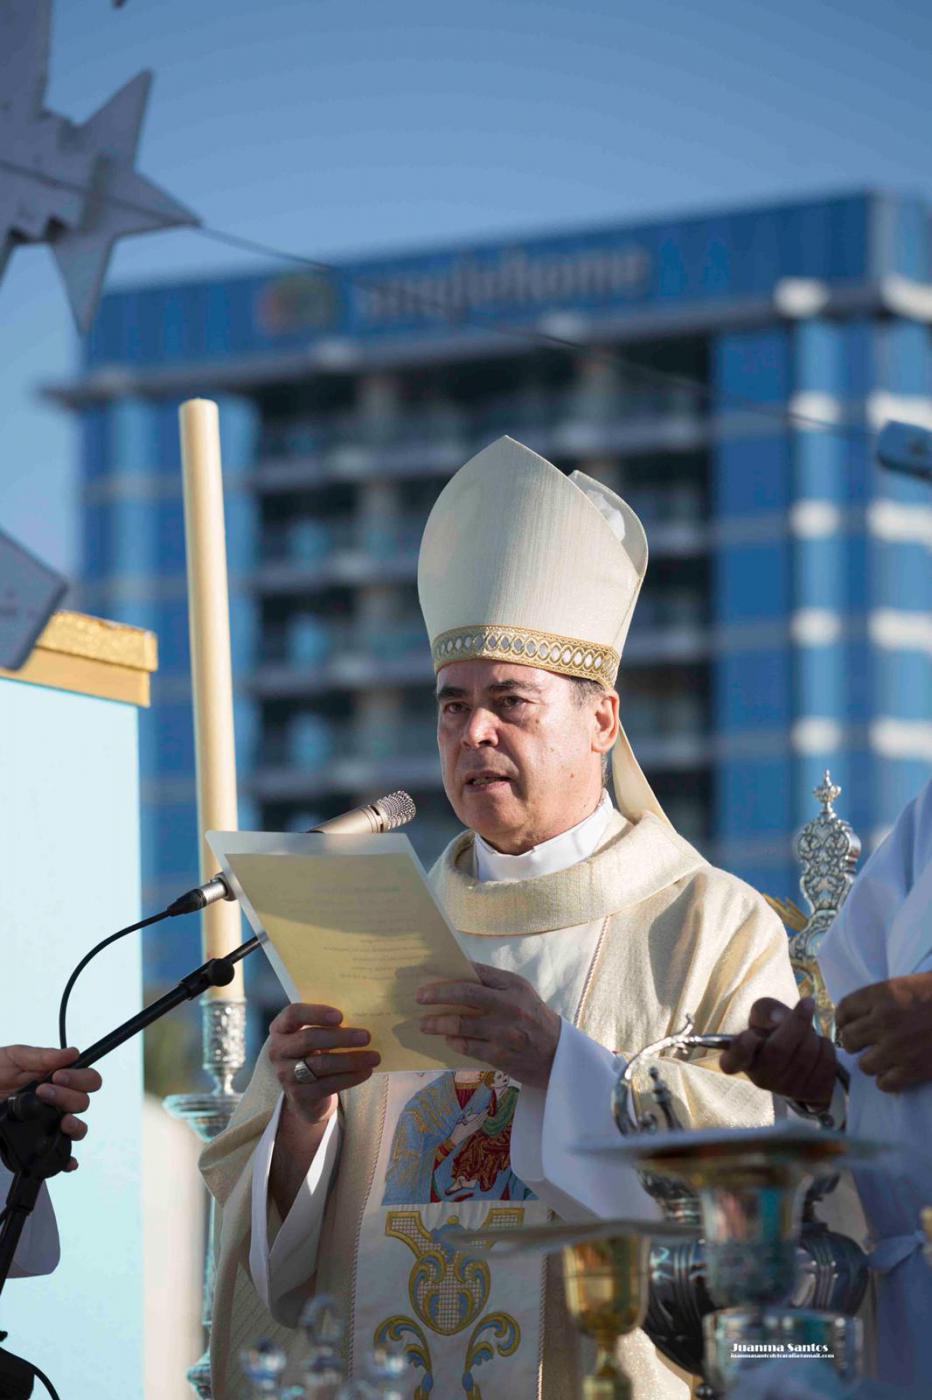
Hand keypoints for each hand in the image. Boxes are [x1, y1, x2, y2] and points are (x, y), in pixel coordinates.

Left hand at [0, 1045, 102, 1170]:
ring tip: (60, 1122)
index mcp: (55, 1079)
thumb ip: (40, 1056)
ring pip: (77, 1129)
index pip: (86, 1079)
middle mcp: (55, 1102)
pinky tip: (67, 1160)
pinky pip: (59, 1156)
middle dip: (68, 1096)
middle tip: (44, 1092)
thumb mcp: (11, 1058)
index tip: (58, 1076)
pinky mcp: (35, 1144)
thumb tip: (72, 1053)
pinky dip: (68, 1160)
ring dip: (74, 1124)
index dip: (79, 1078)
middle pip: (83, 1103)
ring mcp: (47, 1124)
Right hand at [269, 1003, 380, 1126]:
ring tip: (374, 1057)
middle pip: (309, 1039)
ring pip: (321, 1064)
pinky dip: (350, 1077)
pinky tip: (366, 1072)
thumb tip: (362, 1014)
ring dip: (351, 1060)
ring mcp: (285, 1074)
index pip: (293, 1014)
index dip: (316, 1013)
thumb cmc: (314, 1052)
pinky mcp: (298, 1095)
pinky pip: (327, 1085)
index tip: (340, 1016)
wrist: (305, 1092)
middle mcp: (277, 1050)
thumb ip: (329, 1024)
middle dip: (341, 1037)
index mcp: (281, 1028)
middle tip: (367, 1037)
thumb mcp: (315, 1035)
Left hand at [416, 963, 560, 1089]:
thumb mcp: (520, 994)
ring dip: (438, 1023)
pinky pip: (468, 1047)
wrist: (559, 1055)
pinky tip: (447, 1039)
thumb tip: (456, 975)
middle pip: (466, 994)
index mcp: (514, 985)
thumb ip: (493, 984)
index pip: (477, 972)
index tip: (429, 976)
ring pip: (462, 1023)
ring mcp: (506, 1032)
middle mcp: (510, 1005)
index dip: (451, 973)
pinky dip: (454, 1042)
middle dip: (438, 994)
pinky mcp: (501, 1055)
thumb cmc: (533, 1019)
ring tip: (424, 1024)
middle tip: (419, 997)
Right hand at [719, 997, 836, 1107]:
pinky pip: (827, 1063)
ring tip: (808, 1033)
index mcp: (741, 1059)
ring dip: (814, 1034)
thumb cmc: (774, 1033)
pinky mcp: (812, 1094)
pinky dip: (826, 1047)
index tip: (750, 1035)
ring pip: (808, 1053)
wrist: (796, 1058)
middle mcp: (761, 1079)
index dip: (742, 1048)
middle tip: (805, 1007)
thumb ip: (767, 1010)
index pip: (733, 1060)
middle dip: (797, 1022)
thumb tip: (779, 1019)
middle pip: (779, 1049)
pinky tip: (819, 1047)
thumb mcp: (764, 1015)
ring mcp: (787, 1091)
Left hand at [836, 973, 931, 1092]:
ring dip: (873, 1063)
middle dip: (857, 1043)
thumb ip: (882, 999)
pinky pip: (885, 1084)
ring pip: (864, 1065)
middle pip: (848, 1039)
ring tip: (885, 1059)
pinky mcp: (914, 1069)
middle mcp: (883, 1020)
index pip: (843, 1010)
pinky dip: (889, 1081)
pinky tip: (898, 1073)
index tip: (851, 1024)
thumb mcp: (906, 985)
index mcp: (881, 995)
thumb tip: (861, 1016)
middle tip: (868, 1043)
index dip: (845, 1019)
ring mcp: (897, 1047)